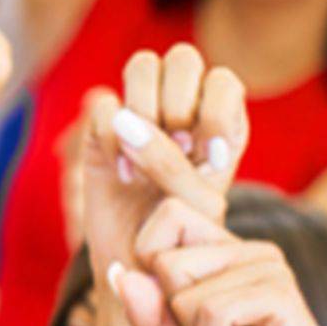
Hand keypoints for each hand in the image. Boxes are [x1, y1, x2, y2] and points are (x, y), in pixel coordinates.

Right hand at [73, 42, 246, 289]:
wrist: (138, 267)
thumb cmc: (183, 242)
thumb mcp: (198, 208)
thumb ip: (176, 166)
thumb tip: (130, 121)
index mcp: (223, 124)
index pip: (223, 80)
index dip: (214, 112)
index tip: (205, 156)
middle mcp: (186, 109)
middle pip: (184, 58)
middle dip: (177, 105)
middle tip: (173, 149)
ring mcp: (142, 114)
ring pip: (143, 65)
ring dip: (143, 109)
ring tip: (145, 155)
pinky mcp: (103, 129)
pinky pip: (103, 103)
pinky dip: (110, 138)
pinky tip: (121, 173)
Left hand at [105, 197, 326, 325]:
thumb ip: (146, 314)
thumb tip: (118, 271)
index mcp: (223, 252)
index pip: (167, 215)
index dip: (152, 269)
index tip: (188, 315)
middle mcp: (247, 250)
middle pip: (164, 260)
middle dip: (175, 316)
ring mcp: (268, 267)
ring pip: (183, 292)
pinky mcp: (281, 294)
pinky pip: (210, 312)